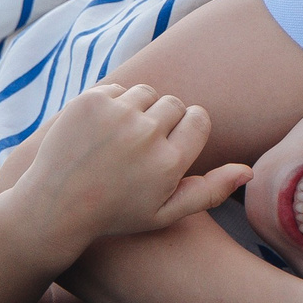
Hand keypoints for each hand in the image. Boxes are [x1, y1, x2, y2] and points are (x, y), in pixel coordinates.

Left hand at [23, 82, 251, 249]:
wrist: (54, 206)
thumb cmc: (115, 213)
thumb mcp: (165, 213)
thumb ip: (209, 191)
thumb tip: (248, 171)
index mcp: (169, 162)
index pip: (199, 119)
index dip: (187, 129)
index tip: (169, 143)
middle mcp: (147, 135)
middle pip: (174, 104)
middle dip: (163, 120)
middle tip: (140, 146)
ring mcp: (117, 115)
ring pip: (147, 93)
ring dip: (139, 109)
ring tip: (121, 138)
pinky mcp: (91, 100)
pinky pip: (119, 89)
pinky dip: (113, 105)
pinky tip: (100, 131)